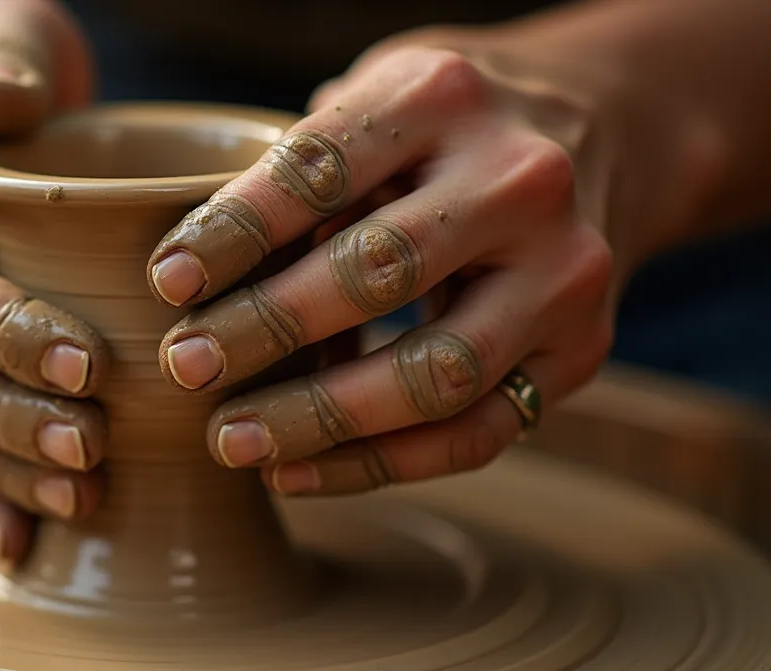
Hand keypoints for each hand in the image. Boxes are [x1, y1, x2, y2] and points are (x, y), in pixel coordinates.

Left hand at [146, 40, 616, 495]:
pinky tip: (294, 473)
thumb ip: (299, 177)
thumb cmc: (440, 128)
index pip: (320, 170)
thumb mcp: (373, 107)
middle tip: (183, 366)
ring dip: (318, 418)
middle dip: (265, 329)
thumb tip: (192, 283)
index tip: (166, 282)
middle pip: (376, 273)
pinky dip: (377, 465)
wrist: (604, 127)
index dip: (236, 232)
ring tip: (230, 441)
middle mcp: (518, 180)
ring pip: (434, 373)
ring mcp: (562, 272)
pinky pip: (473, 434)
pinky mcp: (580, 350)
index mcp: (444, 97)